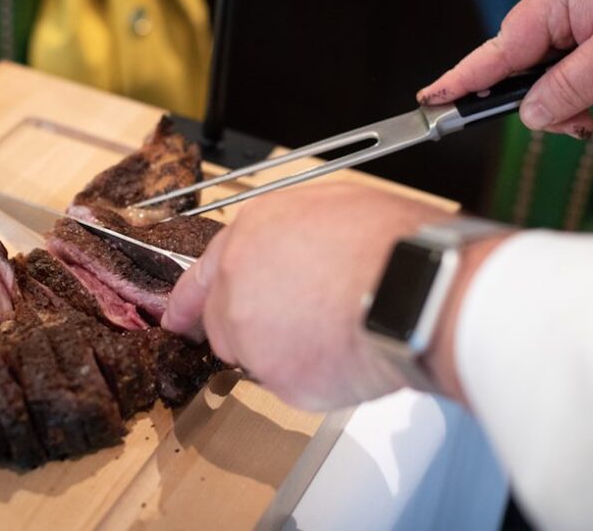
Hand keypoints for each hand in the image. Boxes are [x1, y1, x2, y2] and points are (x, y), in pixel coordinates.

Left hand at [162, 183, 453, 409]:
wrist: (413, 286)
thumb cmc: (388, 243)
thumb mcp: (332, 207)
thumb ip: (291, 236)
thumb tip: (294, 251)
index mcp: (248, 235)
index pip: (200, 276)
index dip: (189, 302)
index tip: (179, 320)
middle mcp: (236, 283)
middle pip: (225, 323)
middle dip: (254, 328)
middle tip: (300, 325)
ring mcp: (250, 334)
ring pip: (255, 358)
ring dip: (284, 352)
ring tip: (333, 331)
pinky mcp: (277, 378)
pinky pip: (289, 384)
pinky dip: (314, 377)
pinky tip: (344, 352)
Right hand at [417, 0, 592, 137]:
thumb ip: (564, 91)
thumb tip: (529, 114)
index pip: (498, 49)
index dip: (462, 80)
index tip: (430, 101)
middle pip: (532, 66)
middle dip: (559, 97)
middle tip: (585, 118)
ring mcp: (585, 6)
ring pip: (562, 71)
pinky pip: (587, 62)